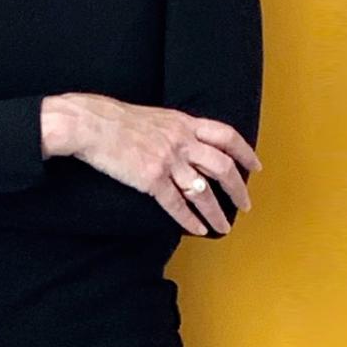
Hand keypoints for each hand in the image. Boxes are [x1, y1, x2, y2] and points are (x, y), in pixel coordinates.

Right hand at [66, 94, 261, 235]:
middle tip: (245, 205)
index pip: (226, 135)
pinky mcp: (151, 179)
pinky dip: (189, 220)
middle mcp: (181, 141)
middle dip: (237, 189)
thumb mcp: (155, 116)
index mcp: (183, 123)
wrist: (91, 124)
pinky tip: (197, 229)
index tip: (255, 166)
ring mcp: (168, 160)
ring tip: (223, 227)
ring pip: (203, 191)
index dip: (244, 152)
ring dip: (216, 213)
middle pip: (222, 166)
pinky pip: (177, 204)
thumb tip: (186, 141)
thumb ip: (175, 129)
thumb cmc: (115, 119)